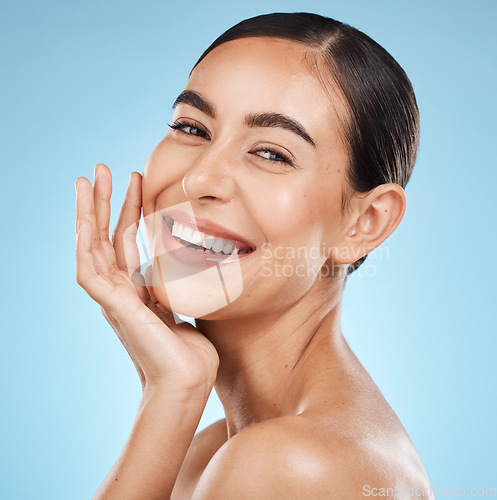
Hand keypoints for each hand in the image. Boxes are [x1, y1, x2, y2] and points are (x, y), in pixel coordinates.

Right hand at [74, 164, 218, 396]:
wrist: (187, 383)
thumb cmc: (191, 353)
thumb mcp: (186, 307)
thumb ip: (179, 286)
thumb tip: (190, 266)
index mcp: (137, 289)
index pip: (127, 240)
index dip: (130, 209)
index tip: (137, 179)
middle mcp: (121, 291)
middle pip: (105, 237)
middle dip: (103, 202)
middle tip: (99, 169)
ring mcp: (113, 299)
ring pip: (90, 248)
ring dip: (87, 213)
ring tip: (86, 179)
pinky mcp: (113, 308)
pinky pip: (90, 271)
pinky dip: (84, 245)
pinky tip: (83, 220)